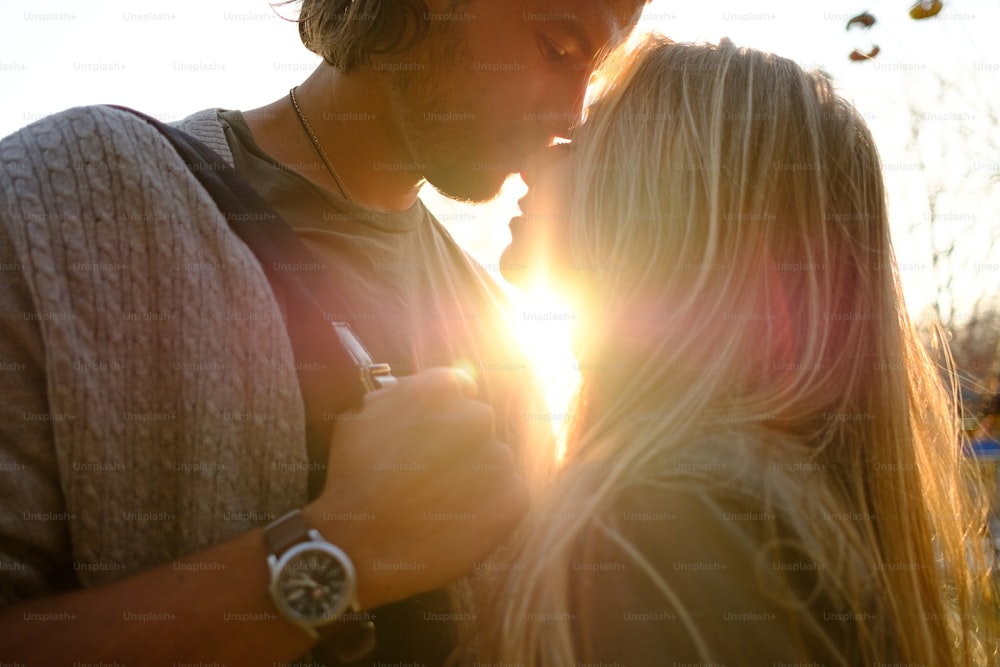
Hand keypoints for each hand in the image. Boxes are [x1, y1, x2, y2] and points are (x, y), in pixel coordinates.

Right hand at [304, 367, 528, 608]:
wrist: (359, 550)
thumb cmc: (352, 482)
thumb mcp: (358, 417)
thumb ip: (398, 393)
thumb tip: (419, 386)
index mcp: (439, 390)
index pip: (459, 386)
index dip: (446, 411)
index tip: (435, 432)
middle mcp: (476, 417)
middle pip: (478, 422)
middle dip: (460, 442)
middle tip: (431, 474)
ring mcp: (498, 459)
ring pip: (494, 459)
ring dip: (475, 475)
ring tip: (438, 504)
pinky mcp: (513, 498)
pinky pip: (508, 494)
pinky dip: (489, 507)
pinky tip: (456, 523)